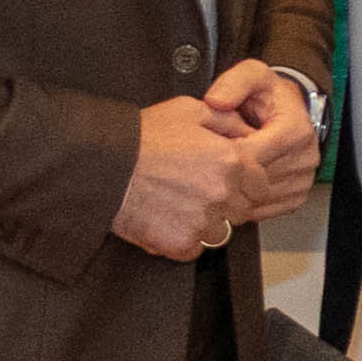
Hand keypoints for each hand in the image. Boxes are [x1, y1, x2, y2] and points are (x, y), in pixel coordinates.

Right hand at [114, 94, 279, 258]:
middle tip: (197, 192)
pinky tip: (166, 220)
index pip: (260, 186)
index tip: (228, 183)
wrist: (101, 165)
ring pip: (220, 233)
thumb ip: (226, 120)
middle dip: (227, 205)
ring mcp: (203, 220)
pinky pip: (194, 249)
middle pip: (242, 211)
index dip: (245, 185)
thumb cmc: (141, 137)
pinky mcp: (180, 242)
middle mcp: (222, 193)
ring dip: (205, 224)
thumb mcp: (188, 111)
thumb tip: (247, 131)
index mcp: (231, 161)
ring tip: (178, 205)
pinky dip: (182, 240)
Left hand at [197, 56, 322, 212]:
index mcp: (295, 129)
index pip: (252, 154)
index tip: (205, 150)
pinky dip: (242, 206)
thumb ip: (233, 83)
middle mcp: (305, 158)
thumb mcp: (252, 76)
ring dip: (232, 195)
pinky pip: (264, 210)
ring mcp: (302, 180)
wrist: (288, 112)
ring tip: (212, 181)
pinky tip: (228, 191)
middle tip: (201, 169)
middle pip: (254, 180)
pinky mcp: (296, 196)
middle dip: (224, 176)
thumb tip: (217, 101)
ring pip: (257, 199)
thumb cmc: (269, 97)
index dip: (222, 154)